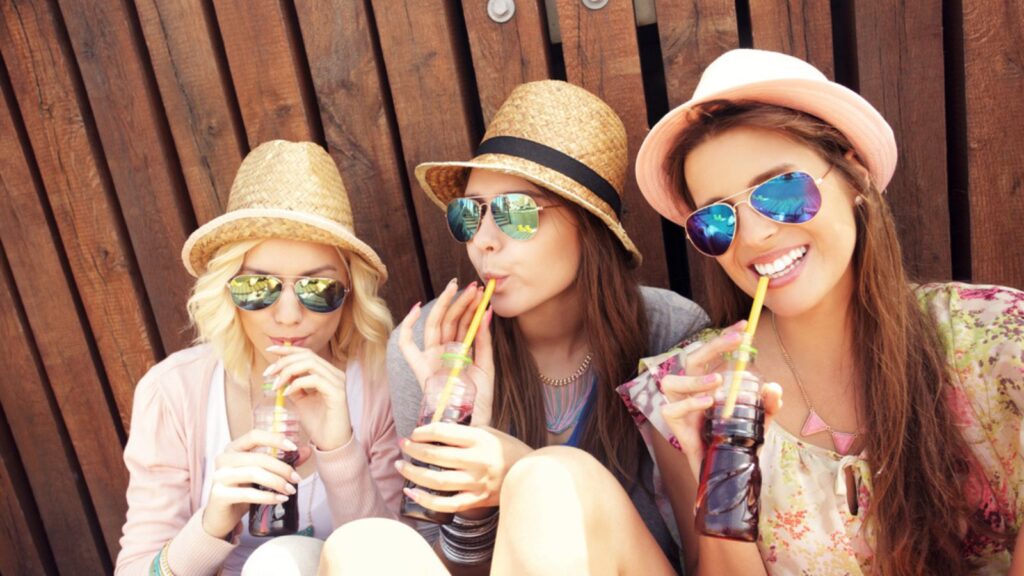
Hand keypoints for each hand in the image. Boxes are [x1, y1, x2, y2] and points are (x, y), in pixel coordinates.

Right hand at [202, 429, 304, 538]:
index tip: (294, 447)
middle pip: (258, 457)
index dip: (275, 439)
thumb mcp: (262, 474)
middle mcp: (224, 459)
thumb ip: (282, 462)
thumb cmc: (243, 491)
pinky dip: (267, 496)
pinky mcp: (218, 495)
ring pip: (253, 473)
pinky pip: (247, 493)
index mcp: (233, 448)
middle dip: (282, 467)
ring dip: (276, 482)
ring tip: (290, 490)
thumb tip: (306, 451)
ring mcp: (219, 476)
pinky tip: (280, 499)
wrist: (222, 517)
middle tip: (296, 479)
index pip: (254, 435)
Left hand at [264, 345, 351, 450]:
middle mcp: (335, 373)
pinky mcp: (337, 392)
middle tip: (268, 373)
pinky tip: (287, 393)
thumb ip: (293, 386)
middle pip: (307, 355)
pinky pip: (314, 379)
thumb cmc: (318, 423)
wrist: (331, 444)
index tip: (269, 349)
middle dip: (284, 361)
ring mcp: (338, 381)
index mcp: (327, 373)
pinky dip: (297, 383)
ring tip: (275, 384)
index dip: (287, 349)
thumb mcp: (301, 401)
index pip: (307, 353)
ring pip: (310, 363)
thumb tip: (280, 375)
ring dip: (288, 371)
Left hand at [396, 422, 531, 512]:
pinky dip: (426, 500)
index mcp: (480, 440)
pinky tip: (412, 493)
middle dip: (414, 450)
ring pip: (437, 481)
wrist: (531, 473)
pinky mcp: (476, 500)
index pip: (443, 433)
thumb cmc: (507, 449)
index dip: (423, 432)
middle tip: (403, 445)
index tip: (414, 433)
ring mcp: (476, 483)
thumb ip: (464, 433)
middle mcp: (477, 461)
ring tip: (401, 465)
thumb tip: (434, 432)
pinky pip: (447, 504)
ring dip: (414, 473)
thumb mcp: (489, 432)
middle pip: (436, 456)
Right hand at [398, 279, 495, 426]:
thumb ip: (483, 341)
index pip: (462, 323)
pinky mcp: (420, 368)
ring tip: (462, 289)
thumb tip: (485, 313)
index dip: (469, 307)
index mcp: (459, 352)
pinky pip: (406, 345)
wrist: (473, 424)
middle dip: (460, 302)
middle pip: (449, 320)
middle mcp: (443, 353)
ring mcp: (431, 359)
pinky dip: (407, 326)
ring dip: (447, 305)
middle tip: (473, 286)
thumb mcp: (486, 366)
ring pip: (435, 325)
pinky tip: (417, 308)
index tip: (480, 293)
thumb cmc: (479, 400)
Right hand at [659, 321, 782, 480]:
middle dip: (715, 346)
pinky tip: (708, 402)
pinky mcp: (672, 424)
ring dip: (695, 378)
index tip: (745, 327)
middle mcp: (689, 389)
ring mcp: (678, 406)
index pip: (710, 352)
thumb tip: (774, 388)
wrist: (724, 469)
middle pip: (692, 358)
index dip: (724, 337)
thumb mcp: (758, 420)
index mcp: (705, 381)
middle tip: (739, 340)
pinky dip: (691, 403)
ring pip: (672, 381)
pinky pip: (673, 409)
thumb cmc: (735, 438)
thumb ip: (767, 405)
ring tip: (718, 380)